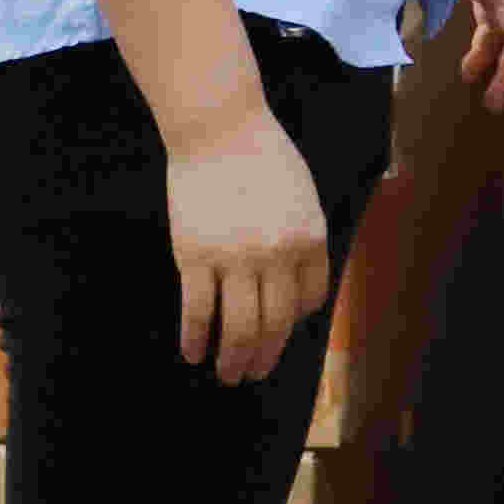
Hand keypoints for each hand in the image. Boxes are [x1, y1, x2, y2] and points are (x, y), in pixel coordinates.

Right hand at [167, 109, 337, 387]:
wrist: (219, 129)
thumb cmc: (263, 157)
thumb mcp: (303, 198)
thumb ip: (303, 241)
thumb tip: (295, 291)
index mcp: (310, 240)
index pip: (308, 301)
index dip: (293, 323)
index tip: (279, 334)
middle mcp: (277, 256)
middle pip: (274, 324)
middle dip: (265, 357)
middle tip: (253, 375)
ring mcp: (234, 259)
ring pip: (237, 329)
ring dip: (232, 361)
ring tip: (227, 375)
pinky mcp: (194, 258)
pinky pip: (197, 312)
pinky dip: (195, 339)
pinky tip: (193, 353)